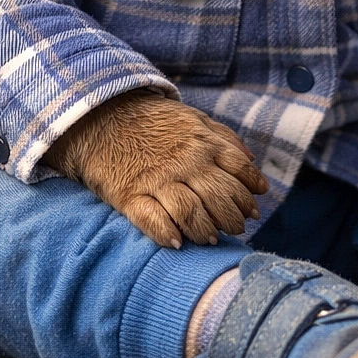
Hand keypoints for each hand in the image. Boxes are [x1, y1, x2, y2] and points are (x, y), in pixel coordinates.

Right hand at [43, 89, 268, 248]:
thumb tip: (252, 160)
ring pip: (192, 212)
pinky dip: (167, 234)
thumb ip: (224, 137)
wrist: (103, 114)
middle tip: (238, 228)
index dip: (250, 193)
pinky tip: (178, 243)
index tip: (254, 208)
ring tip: (212, 239)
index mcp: (203, 143)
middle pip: (220, 197)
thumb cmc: (154, 120)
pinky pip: (152, 220)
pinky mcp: (130, 194)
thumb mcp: (193, 117)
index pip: (239, 171)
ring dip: (206, 231)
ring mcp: (157, 179)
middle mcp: (185, 162)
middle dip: (234, 217)